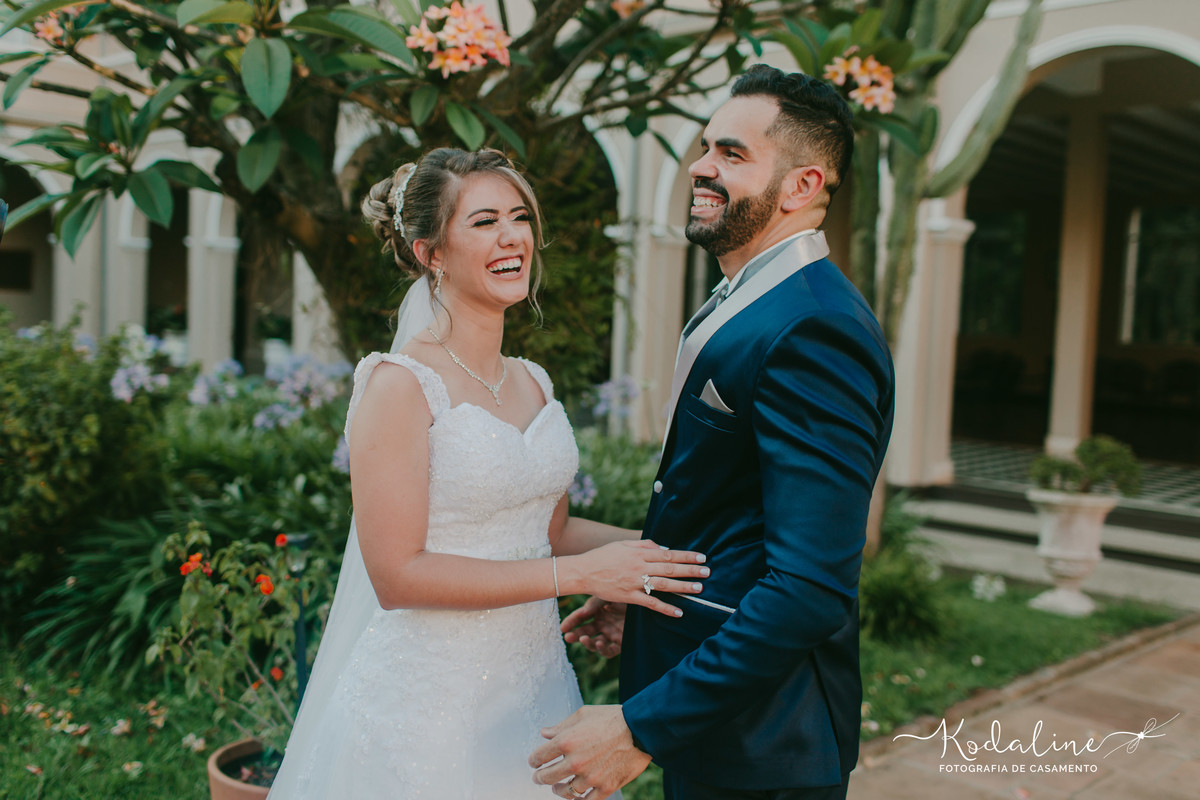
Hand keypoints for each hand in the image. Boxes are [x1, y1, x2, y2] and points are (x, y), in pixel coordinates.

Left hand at [530, 705, 649, 798]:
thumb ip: (561, 726)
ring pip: (566, 791)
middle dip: (540, 777)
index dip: (534, 760)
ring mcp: (590, 777)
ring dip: (558, 789)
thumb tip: (545, 733)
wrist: (640, 729)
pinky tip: (576, 796)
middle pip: (547, 777)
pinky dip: (579, 799)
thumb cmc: (612, 718)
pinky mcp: (605, 787)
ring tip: (557, 787)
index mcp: (566, 741)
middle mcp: (575, 762)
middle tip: (538, 777)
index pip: (540, 756)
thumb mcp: (583, 715)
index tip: (534, 762)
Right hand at [562, 540, 707, 618]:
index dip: (686, 556)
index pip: (668, 554)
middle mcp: (638, 567)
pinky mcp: (628, 597)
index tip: (701, 557)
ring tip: (699, 589)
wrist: (583, 572)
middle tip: (707, 572)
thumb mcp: (623, 545)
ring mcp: (634, 583)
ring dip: (682, 587)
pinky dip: (665, 608)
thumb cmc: (603, 556)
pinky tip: (678, 612)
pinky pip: (650, 604)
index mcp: (639, 554)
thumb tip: (665, 549)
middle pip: (669, 569)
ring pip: (663, 585)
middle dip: (690, 571)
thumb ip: (644, 546)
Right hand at [562, 596, 625, 657]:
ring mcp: (611, 634)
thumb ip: (594, 604)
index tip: (562, 627)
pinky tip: (600, 643)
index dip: (571, 623)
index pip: (580, 618)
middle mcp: (603, 624)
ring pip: (595, 643)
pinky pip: (610, 650)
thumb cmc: (628, 593)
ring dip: (588, 643)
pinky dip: (603, 649)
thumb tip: (581, 613)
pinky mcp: (621, 643)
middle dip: (575, 635)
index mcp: (597, 612)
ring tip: (584, 638)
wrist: (648, 598)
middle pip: (585, 632)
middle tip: (568, 636)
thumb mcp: (609, 595)